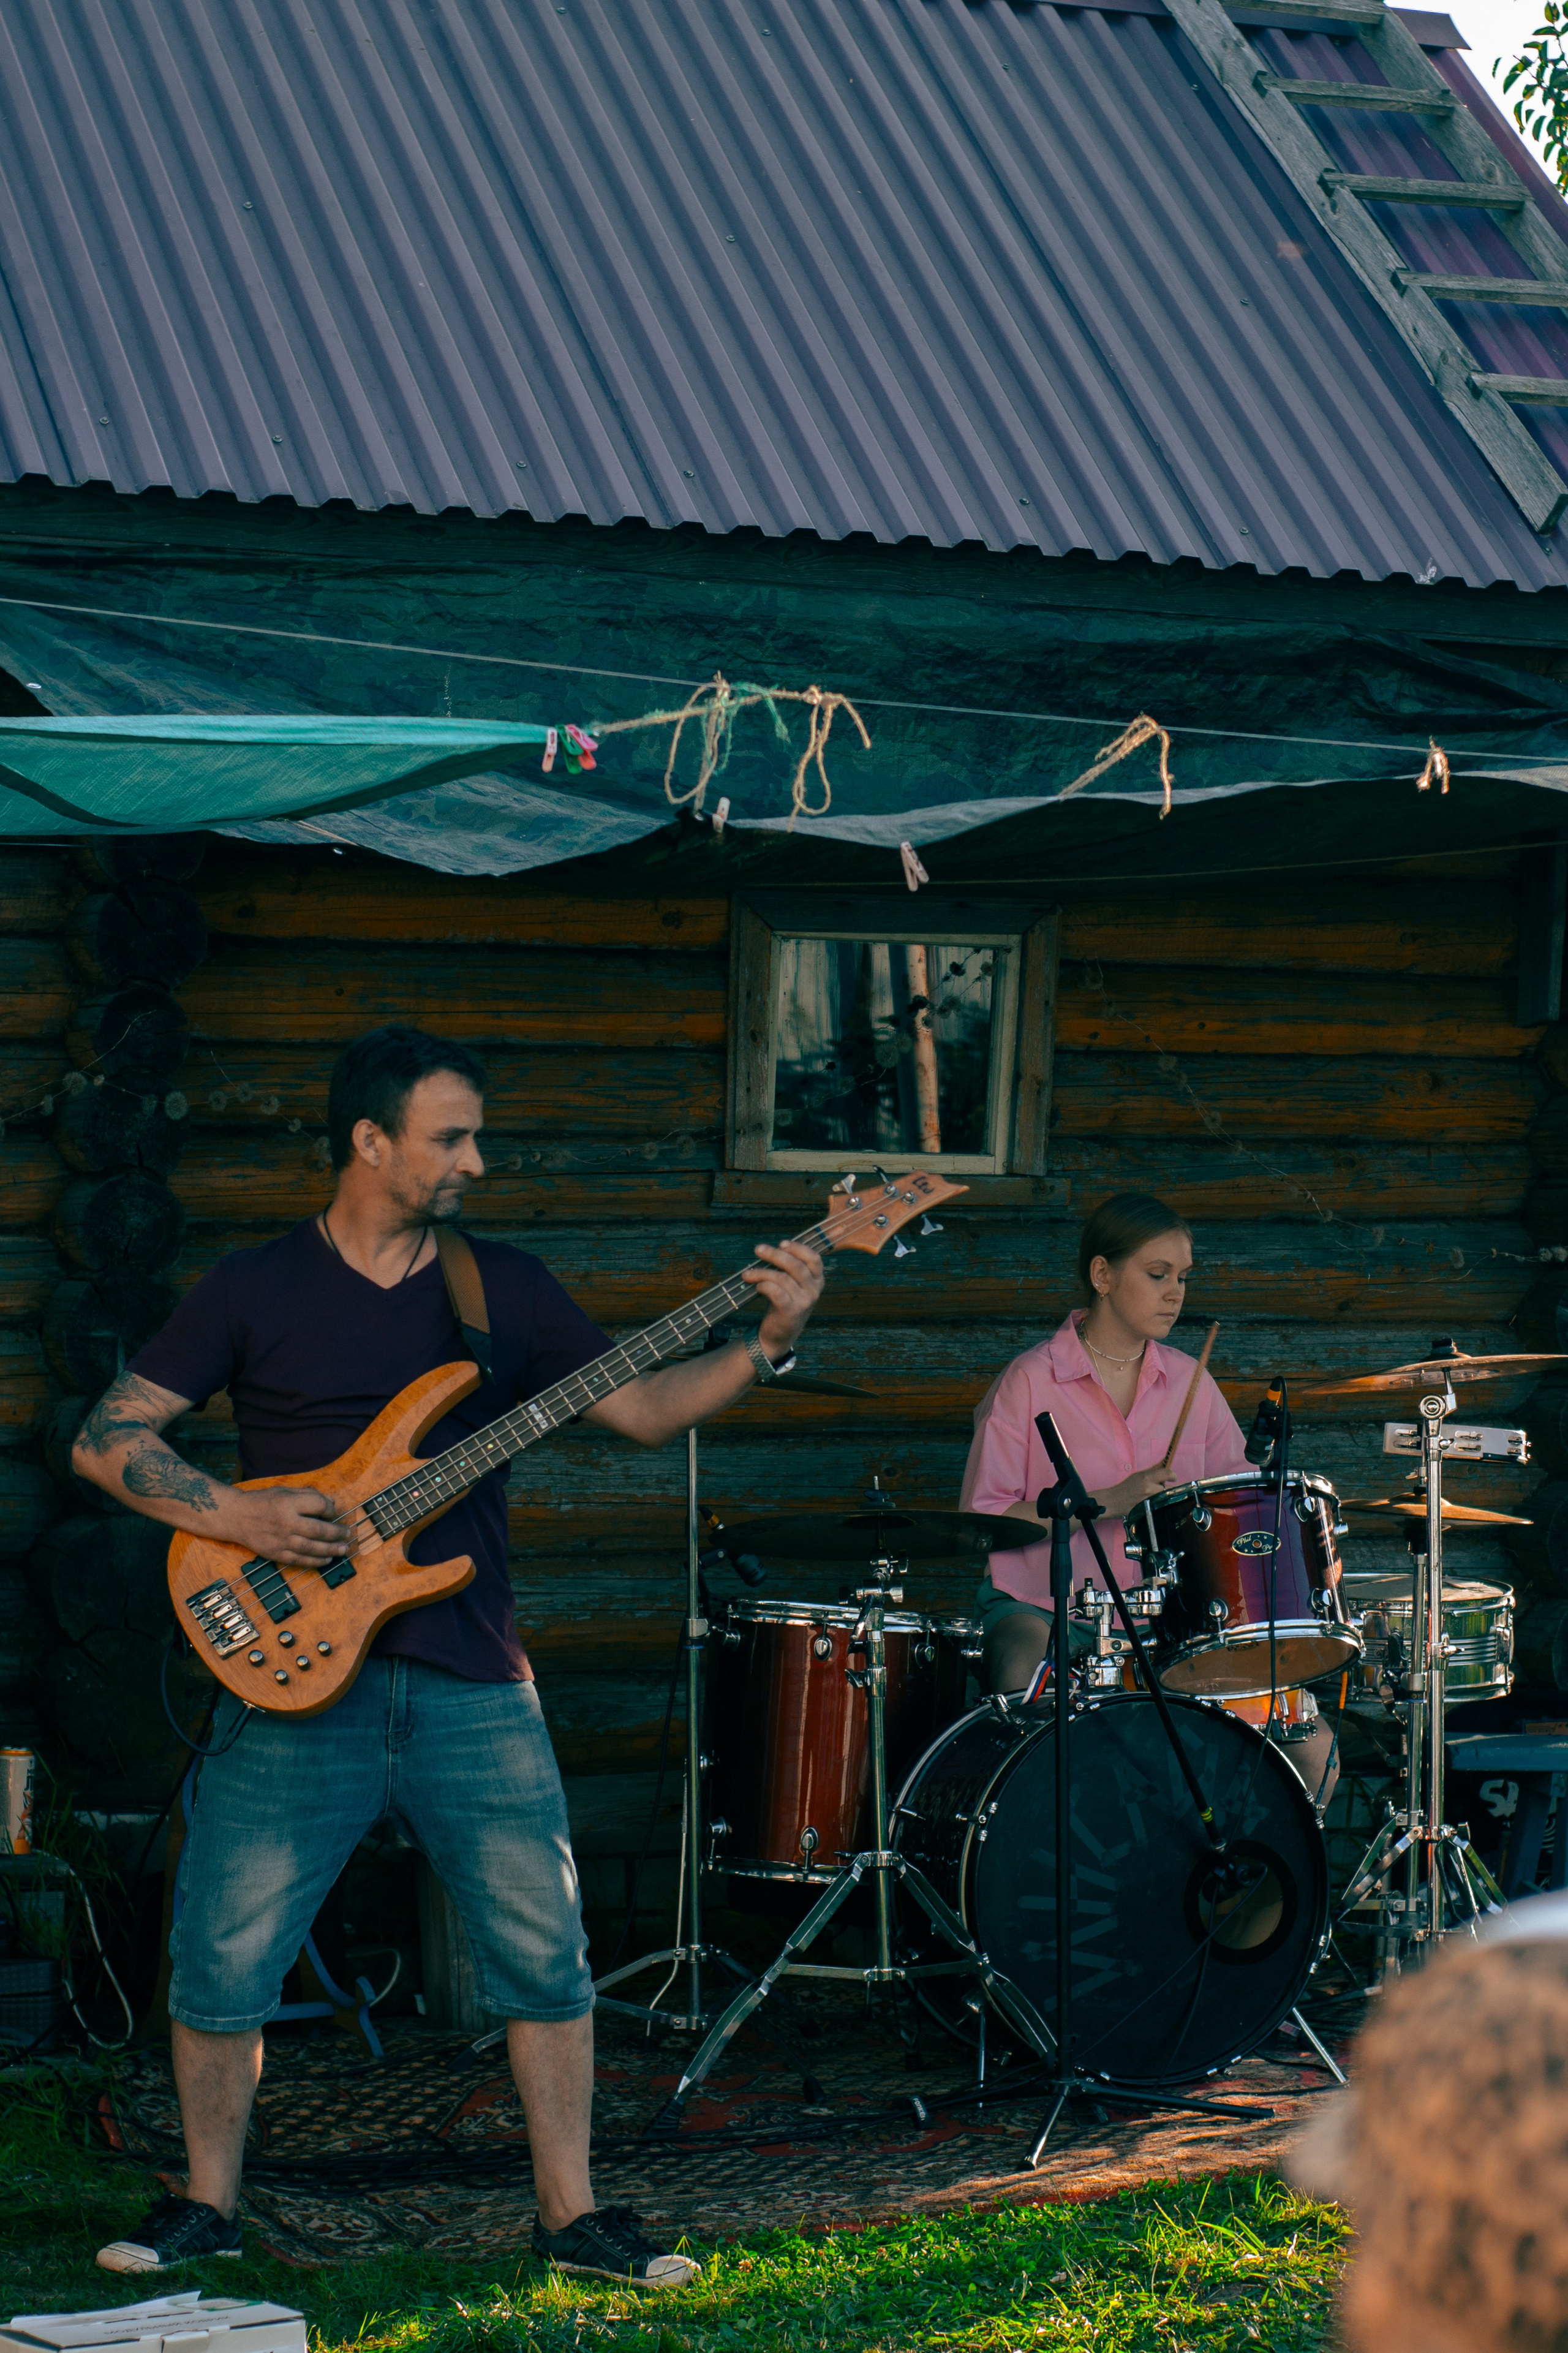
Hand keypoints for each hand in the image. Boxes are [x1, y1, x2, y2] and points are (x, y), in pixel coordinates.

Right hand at [231, 1485, 344, 1567]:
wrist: (237, 1517)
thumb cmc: (263, 1502)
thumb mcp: (285, 1491)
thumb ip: (308, 1495)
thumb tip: (331, 1504)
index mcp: (288, 1503)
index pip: (318, 1506)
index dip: (330, 1509)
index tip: (333, 1512)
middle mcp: (286, 1523)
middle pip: (319, 1530)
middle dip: (337, 1533)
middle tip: (347, 1534)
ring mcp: (281, 1540)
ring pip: (311, 1548)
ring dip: (330, 1550)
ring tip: (342, 1549)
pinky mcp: (276, 1553)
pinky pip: (299, 1560)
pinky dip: (315, 1561)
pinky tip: (326, 1560)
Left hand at [743, 1240, 824, 1356]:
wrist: (780, 1335)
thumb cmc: (784, 1304)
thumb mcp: (793, 1286)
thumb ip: (788, 1269)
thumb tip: (771, 1249)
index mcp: (817, 1281)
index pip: (814, 1259)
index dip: (798, 1248)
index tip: (781, 1243)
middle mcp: (814, 1291)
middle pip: (796, 1266)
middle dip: (774, 1255)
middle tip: (758, 1249)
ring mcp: (804, 1302)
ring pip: (782, 1278)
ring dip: (761, 1272)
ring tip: (747, 1274)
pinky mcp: (791, 1312)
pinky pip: (776, 1292)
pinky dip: (764, 1286)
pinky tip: (756, 1287)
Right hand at [1091, 1466, 1174, 1521]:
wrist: (1113, 1501)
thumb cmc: (1126, 1487)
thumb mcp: (1138, 1475)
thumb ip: (1154, 1469)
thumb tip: (1166, 1460)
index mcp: (1146, 1477)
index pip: (1167, 1474)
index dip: (1172, 1476)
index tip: (1173, 1478)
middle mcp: (1150, 1489)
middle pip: (1168, 1488)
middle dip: (1166, 1489)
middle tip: (1159, 1490)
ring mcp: (1150, 1501)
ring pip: (1165, 1498)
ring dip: (1162, 1497)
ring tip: (1152, 1497)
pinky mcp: (1149, 1510)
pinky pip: (1160, 1506)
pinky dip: (1158, 1504)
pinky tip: (1151, 1504)